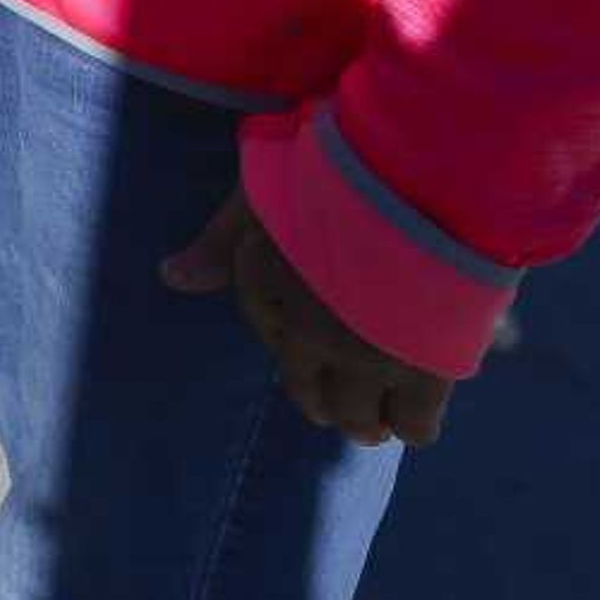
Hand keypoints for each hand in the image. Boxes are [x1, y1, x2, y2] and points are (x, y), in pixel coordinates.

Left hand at [164, 191, 456, 446]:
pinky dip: (415, 425)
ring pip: (362, 418)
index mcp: (273, 292)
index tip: (300, 354)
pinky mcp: (429, 370)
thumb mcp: (265, 193)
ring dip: (365, 421)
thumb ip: (222, 240)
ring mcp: (372, 357)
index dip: (282, 341)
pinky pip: (416, 424)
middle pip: (313, 395)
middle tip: (339, 406)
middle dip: (324, 402)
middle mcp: (316, 335)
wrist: (423, 180)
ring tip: (376, 421)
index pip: (266, 334)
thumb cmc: (340, 173)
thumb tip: (170, 278)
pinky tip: (417, 419)